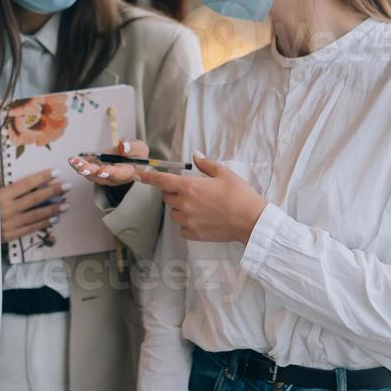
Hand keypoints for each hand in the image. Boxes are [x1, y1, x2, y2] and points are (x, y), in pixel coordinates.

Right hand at [0, 169, 70, 242]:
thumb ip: (5, 188)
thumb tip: (28, 182)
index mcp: (0, 196)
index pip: (26, 184)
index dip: (42, 177)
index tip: (56, 172)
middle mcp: (6, 209)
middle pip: (34, 198)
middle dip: (53, 191)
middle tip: (67, 186)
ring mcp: (9, 223)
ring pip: (36, 215)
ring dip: (52, 209)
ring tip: (66, 205)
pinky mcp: (10, 235)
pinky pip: (31, 228)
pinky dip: (44, 223)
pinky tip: (54, 219)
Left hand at [68, 138, 147, 186]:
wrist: (130, 158)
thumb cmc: (136, 155)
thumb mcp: (140, 148)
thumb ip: (133, 147)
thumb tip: (123, 146)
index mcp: (127, 172)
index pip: (119, 174)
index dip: (110, 172)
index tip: (101, 171)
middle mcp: (114, 177)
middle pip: (101, 177)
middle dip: (91, 171)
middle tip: (82, 167)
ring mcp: (103, 176)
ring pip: (91, 175)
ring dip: (81, 168)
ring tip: (74, 161)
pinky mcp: (95, 171)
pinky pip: (85, 170)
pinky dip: (78, 165)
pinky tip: (72, 159)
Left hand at [137, 153, 266, 243]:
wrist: (251, 221)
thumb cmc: (240, 195)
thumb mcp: (224, 173)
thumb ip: (205, 164)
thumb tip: (195, 156)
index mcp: (189, 187)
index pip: (161, 180)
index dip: (148, 177)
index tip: (139, 174)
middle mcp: (185, 204)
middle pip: (167, 197)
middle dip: (174, 192)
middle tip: (192, 191)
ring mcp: (188, 221)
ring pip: (174, 213)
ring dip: (181, 208)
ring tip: (200, 206)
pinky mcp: (194, 234)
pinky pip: (182, 228)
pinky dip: (187, 223)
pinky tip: (202, 219)